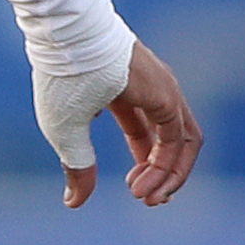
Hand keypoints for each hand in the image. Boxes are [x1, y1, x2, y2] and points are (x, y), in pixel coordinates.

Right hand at [61, 36, 201, 208]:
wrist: (66, 41)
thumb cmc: (60, 79)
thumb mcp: (66, 133)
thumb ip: (77, 167)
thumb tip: (73, 203)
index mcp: (126, 95)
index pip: (147, 135)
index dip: (146, 166)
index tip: (135, 191)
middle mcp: (154, 91)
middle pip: (173, 141)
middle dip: (165, 175)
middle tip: (148, 201)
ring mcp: (164, 91)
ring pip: (184, 142)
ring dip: (171, 176)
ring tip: (149, 199)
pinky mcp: (167, 95)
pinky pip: (179, 139)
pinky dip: (168, 167)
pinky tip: (145, 183)